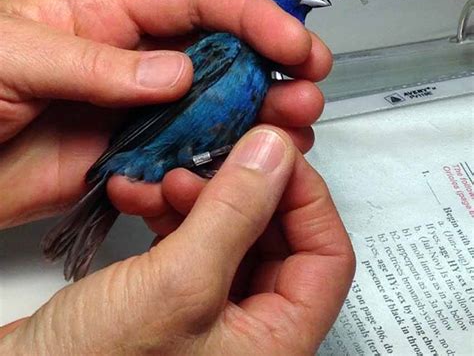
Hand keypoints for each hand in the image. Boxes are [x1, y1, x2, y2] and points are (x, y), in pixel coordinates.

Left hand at [0, 0, 331, 227]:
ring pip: (210, 107)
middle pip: (217, 54)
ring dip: (255, 115)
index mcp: (104, 18)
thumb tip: (171, 73)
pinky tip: (239, 162)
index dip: (249, 16)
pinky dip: (214, 158)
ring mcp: (134, 113)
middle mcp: (130, 63)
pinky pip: (183, 153)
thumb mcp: (11, 56)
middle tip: (307, 86)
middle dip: (270, 67)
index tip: (288, 42)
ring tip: (291, 126)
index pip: (194, 2)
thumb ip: (94, 63)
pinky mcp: (128, 157)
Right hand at [0, 127, 354, 353]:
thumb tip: (274, 155)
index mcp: (275, 342)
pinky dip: (171, 211)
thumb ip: (234, 214)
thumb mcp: (177, 285)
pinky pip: (192, 239)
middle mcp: (249, 328)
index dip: (306, 197)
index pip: (326, 255)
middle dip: (241, 190)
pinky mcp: (173, 295)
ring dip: (200, 196)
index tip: (275, 155)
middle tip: (217, 158)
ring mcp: (209, 309)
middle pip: (277, 237)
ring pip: (230, 231)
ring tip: (168, 180)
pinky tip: (145, 196)